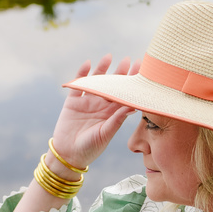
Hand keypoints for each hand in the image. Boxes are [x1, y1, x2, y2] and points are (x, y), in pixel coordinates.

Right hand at [49, 54, 139, 168]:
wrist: (69, 155)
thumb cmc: (91, 148)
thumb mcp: (105, 134)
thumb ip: (117, 120)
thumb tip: (132, 106)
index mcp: (112, 113)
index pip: (125, 95)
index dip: (132, 84)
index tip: (143, 73)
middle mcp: (101, 105)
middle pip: (112, 86)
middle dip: (121, 73)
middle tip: (130, 59)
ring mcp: (87, 102)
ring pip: (96, 82)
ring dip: (102, 69)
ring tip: (109, 56)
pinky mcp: (73, 102)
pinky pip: (78, 85)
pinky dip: (82, 74)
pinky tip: (88, 63)